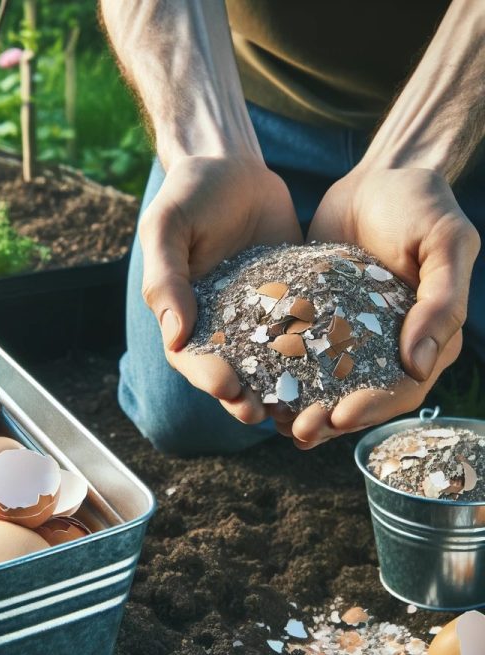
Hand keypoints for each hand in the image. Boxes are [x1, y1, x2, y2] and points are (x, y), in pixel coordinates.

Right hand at [140, 155, 302, 423]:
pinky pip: (303, 332)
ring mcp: (258, 316)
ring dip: (281, 389)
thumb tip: (173, 335)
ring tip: (298, 409)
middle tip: (262, 414)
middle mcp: (220, 324)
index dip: (205, 376)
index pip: (189, 357)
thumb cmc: (190, 194)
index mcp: (185, 314)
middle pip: (230, 372)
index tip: (225, 386)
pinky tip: (333, 370)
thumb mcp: (167, 227)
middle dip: (244, 397)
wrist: (235, 166)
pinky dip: (315, 355)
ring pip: (269, 363)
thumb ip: (165, 278)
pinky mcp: (294, 302)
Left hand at [276, 166, 479, 447]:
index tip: (340, 417)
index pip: (403, 387)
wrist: (375, 177)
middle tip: (299, 431)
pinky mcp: (315, 321)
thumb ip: (442, 300)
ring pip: (325, 385)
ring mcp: (348, 336)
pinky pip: (297, 354)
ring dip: (302, 408)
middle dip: (330, 420)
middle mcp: (386, 345)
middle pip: (359, 397)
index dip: (374, 408)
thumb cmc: (420, 204)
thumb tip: (420, 365)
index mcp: (426, 336)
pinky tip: (256, 388)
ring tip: (274, 421)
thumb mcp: (445, 242)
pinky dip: (280, 375)